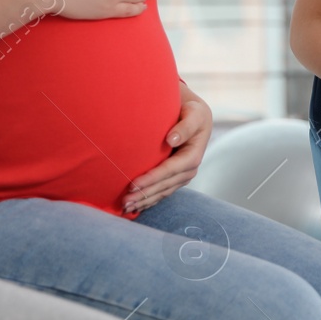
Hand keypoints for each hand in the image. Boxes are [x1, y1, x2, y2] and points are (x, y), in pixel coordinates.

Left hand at [123, 85, 211, 214]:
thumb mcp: (194, 113)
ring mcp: (183, 177)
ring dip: (144, 201)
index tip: (133, 185)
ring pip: (162, 192)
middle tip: (124, 202)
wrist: (196, 115)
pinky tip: (135, 207)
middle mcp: (189, 170)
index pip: (169, 170)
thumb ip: (185, 126)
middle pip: (164, 186)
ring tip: (125, 208)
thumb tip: (172, 140)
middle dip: (144, 195)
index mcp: (193, 156)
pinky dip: (149, 200)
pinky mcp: (176, 179)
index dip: (151, 179)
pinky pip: (162, 192)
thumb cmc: (193, 111)